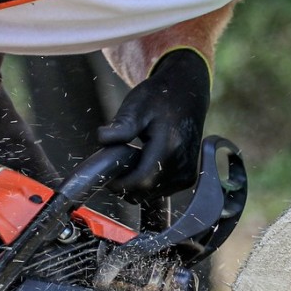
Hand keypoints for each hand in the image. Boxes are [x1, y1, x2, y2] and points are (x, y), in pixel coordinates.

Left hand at [96, 47, 211, 196]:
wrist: (188, 94)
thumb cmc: (161, 98)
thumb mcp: (137, 105)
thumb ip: (122, 124)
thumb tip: (103, 139)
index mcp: (169, 147)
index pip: (140, 181)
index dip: (119, 184)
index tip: (107, 176)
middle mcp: (182, 165)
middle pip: (144, 193)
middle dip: (125, 184)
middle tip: (119, 162)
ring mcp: (187, 174)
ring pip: (151, 195)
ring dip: (137, 183)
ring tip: (135, 158)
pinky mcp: (188, 178)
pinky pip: (161, 192)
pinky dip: (149, 182)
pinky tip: (147, 162)